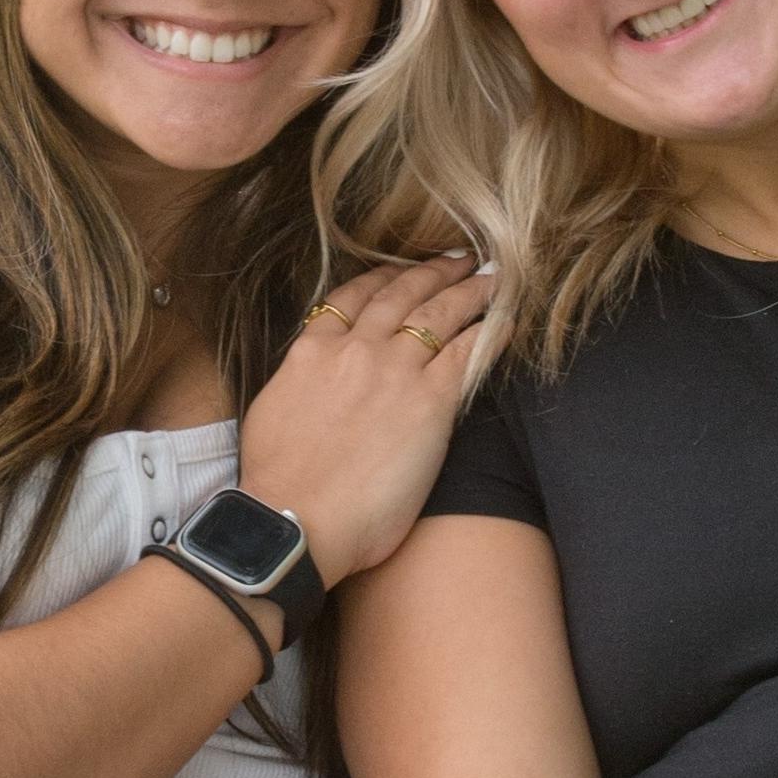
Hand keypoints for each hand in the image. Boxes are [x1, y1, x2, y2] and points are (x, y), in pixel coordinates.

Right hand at [237, 253, 492, 585]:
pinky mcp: (431, 401)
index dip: (383, 277)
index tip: (402, 270)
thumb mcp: (273, 412)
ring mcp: (395, 370)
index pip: (352, 297)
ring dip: (468, 291)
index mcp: (312, 351)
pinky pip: (468, 352)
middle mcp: (356, 349)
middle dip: (432, 272)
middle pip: (401, 295)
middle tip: (458, 259)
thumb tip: (314, 382)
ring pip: (438, 313)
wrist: (295, 518)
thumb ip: (302, 383)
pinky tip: (504, 321)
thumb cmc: (278, 486)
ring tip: (490, 278)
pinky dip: (489, 332)